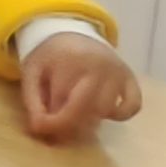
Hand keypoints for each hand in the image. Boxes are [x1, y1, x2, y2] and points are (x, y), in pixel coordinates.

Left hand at [19, 34, 141, 142]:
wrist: (73, 35)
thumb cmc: (50, 57)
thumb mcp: (32, 72)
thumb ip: (32, 100)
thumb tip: (39, 129)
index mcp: (70, 60)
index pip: (62, 100)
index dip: (51, 120)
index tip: (41, 129)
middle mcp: (99, 66)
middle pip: (87, 109)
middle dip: (69, 126)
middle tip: (58, 132)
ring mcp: (118, 72)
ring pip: (106, 110)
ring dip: (90, 122)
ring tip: (74, 115)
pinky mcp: (131, 79)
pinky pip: (133, 106)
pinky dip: (120, 115)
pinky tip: (102, 113)